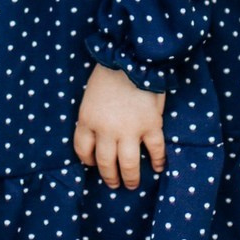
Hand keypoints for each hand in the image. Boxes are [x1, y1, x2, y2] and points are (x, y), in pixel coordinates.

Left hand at [73, 64, 165, 188]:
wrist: (132, 56)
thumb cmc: (110, 70)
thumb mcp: (92, 93)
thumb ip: (96, 114)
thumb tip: (104, 134)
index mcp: (87, 119)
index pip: (82, 148)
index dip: (86, 159)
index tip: (91, 163)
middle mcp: (106, 130)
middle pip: (104, 162)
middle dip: (109, 176)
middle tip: (114, 184)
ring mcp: (129, 130)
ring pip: (128, 164)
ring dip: (130, 178)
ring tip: (132, 184)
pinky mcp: (150, 125)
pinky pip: (155, 150)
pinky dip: (158, 160)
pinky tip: (158, 167)